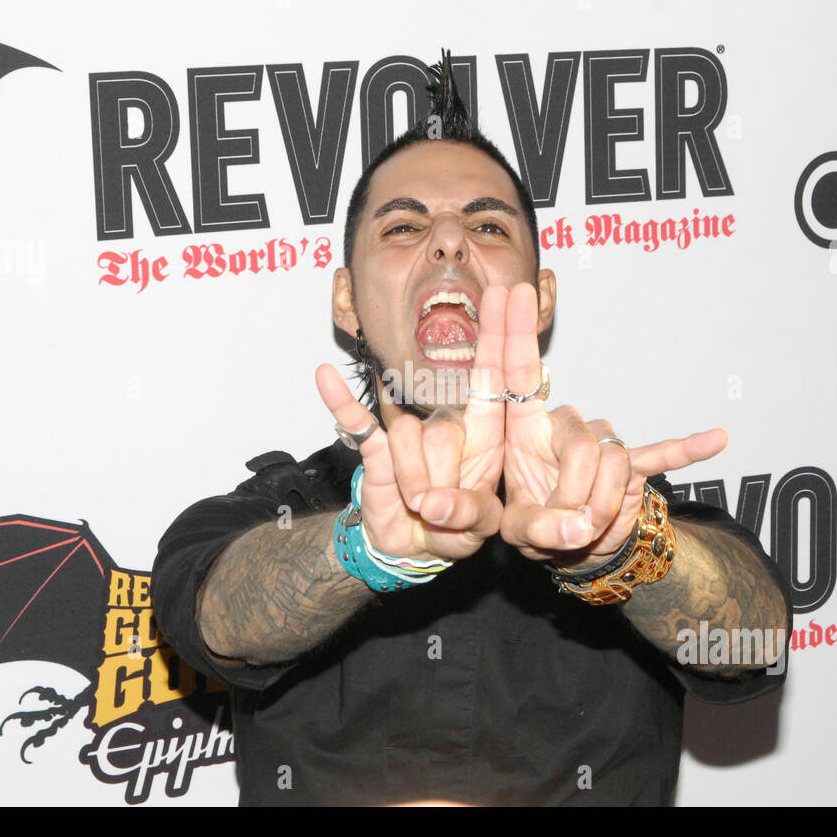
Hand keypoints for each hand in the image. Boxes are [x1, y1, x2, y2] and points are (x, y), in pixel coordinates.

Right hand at [314, 285, 509, 561]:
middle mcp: (448, 422)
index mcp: (485, 431)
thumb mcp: (477, 524)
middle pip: (444, 432)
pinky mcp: (376, 446)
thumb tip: (433, 505)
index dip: (504, 334)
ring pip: (406, 440)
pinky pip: (357, 421)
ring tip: (418, 504)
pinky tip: (325, 377)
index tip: (511, 292)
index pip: (496, 374)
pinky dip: (340, 401)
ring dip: (410, 483)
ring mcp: (410, 430)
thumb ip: (468, 512)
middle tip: (442, 506)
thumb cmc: (457, 525)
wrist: (414, 544)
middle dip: (443, 482)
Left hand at [494, 282, 726, 566]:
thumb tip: (578, 528)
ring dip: (602, 505)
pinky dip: (685, 450)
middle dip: (575, 494)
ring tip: (586, 530)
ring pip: (612, 459)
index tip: (514, 290)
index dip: (512, 331)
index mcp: (523, 429)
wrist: (573, 544)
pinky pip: (660, 453)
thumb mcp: (522, 533)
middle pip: (580, 441)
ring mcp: (600, 441)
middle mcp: (563, 425)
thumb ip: (541, 529)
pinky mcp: (631, 464)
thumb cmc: (537, 526)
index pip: (516, 371)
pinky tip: (717, 439)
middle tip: (567, 529)